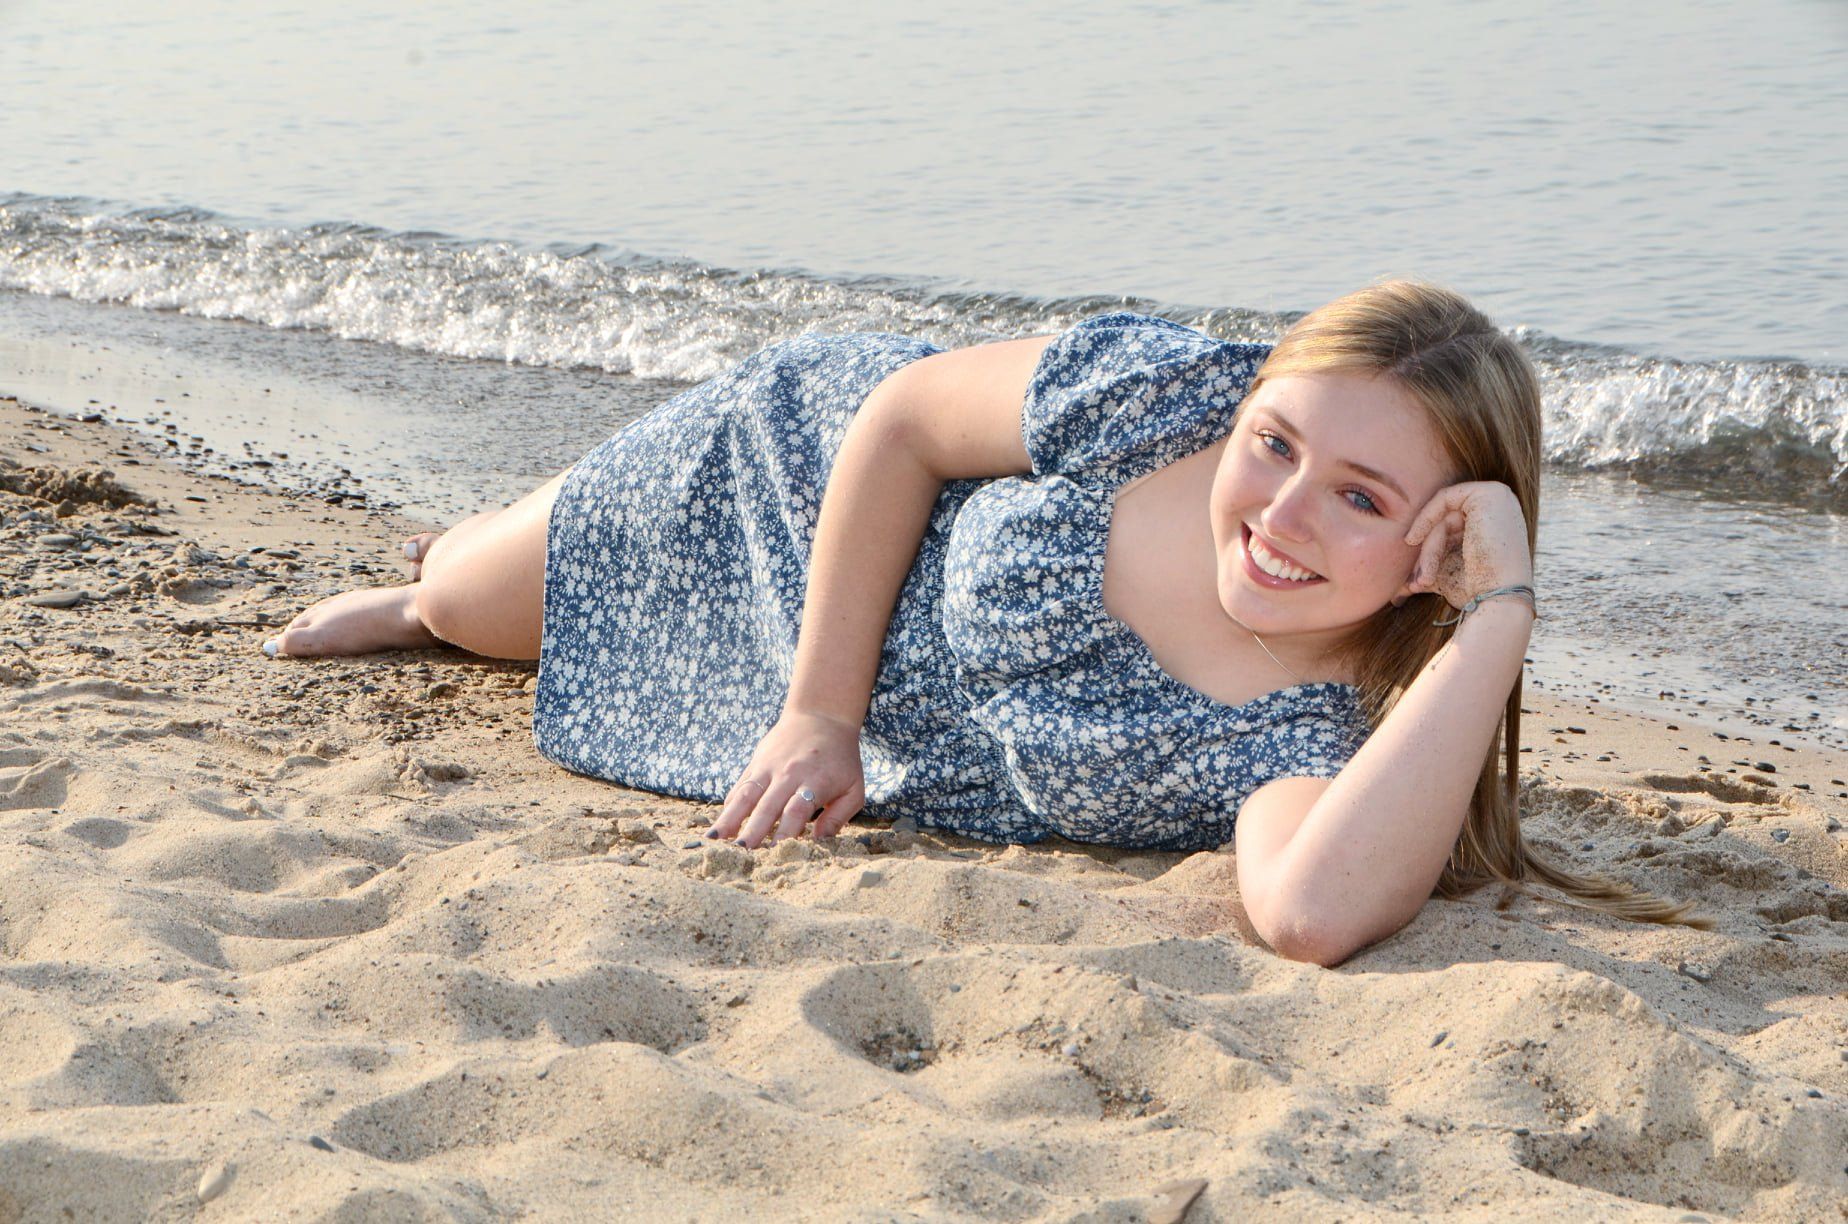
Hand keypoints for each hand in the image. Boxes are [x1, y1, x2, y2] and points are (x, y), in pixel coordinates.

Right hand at [705, 709, 865, 848]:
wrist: (822, 715)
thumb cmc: (841, 759)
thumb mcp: (854, 788)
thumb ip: (838, 817)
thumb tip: (820, 843)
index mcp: (815, 781)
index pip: (797, 810)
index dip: (785, 832)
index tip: (775, 853)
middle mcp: (789, 774)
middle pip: (767, 805)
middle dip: (753, 830)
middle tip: (740, 854)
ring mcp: (769, 766)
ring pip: (746, 794)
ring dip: (730, 818)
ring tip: (715, 839)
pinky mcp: (756, 762)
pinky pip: (740, 786)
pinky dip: (730, 805)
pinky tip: (720, 825)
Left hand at [1397, 481, 1532, 614]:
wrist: (1497, 599)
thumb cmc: (1475, 591)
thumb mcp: (1444, 572)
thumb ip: (1425, 563)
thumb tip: (1396, 587)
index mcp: (1494, 524)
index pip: (1449, 528)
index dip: (1428, 551)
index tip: (1411, 581)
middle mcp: (1499, 507)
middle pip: (1444, 522)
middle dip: (1426, 553)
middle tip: (1415, 583)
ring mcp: (1497, 497)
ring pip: (1442, 517)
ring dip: (1428, 549)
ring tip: (1424, 580)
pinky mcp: (1488, 493)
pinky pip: (1444, 498)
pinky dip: (1426, 518)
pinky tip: (1414, 539)